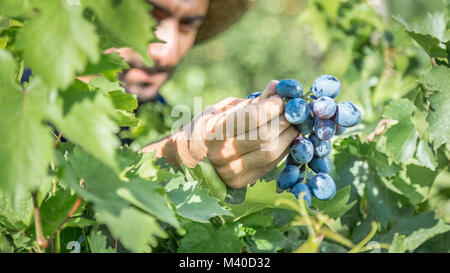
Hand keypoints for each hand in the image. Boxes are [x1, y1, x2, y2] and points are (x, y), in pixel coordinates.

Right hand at [142, 80, 298, 187]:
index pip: (252, 117)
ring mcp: (232, 172)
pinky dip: (283, 149)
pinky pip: (271, 164)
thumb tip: (277, 87)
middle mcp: (222, 154)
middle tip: (294, 110)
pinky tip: (285, 138)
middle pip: (266, 136)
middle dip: (285, 120)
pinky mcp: (241, 183)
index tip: (281, 98)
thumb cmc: (205, 127)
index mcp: (213, 131)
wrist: (187, 159)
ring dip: (289, 136)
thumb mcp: (221, 109)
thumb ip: (250, 102)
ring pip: (272, 153)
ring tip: (293, 123)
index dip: (272, 105)